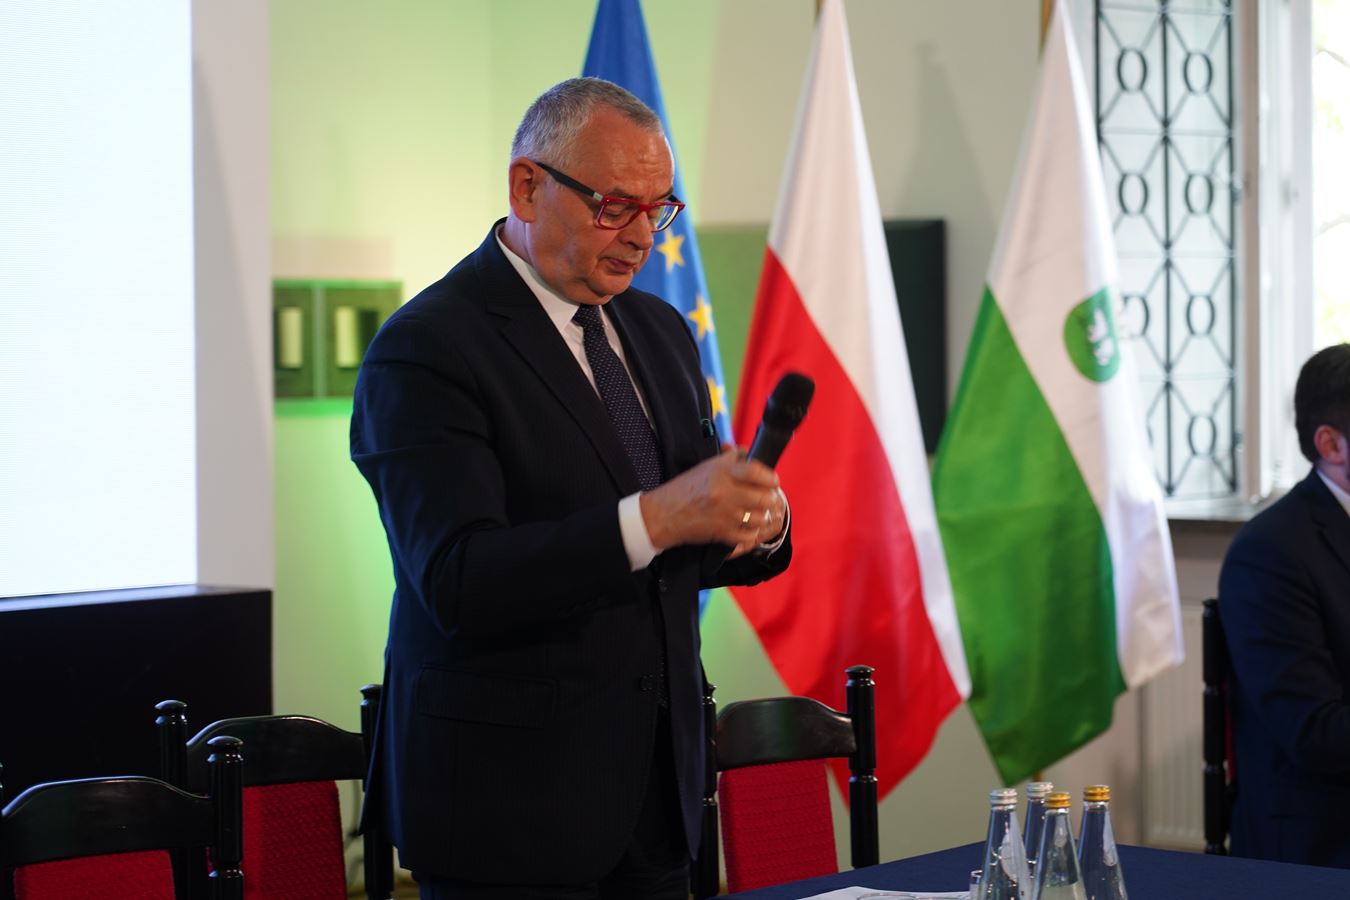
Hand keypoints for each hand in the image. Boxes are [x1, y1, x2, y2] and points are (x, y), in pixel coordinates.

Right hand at [639, 445, 782, 554]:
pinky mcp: (722, 533)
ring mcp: (725, 514)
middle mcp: (725, 492)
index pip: (755, 472)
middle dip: (771, 499)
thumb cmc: (684, 488)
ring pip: (760, 517)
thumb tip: (746, 452)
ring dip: (764, 516)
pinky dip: (753, 533)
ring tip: (762, 513)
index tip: (773, 481)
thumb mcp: (706, 466)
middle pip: (764, 497)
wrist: (663, 514)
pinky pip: (749, 536)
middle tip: (770, 498)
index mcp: (722, 472)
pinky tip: (750, 528)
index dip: (770, 477)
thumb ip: (729, 459)